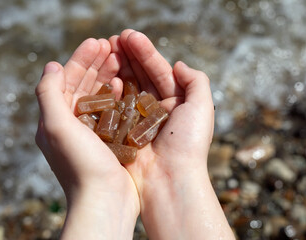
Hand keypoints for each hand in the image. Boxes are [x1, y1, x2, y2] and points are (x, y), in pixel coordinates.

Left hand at [35, 38, 138, 239]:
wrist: (105, 201)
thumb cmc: (80, 164)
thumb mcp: (56, 126)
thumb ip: (48, 93)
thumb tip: (51, 65)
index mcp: (55, 119)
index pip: (66, 80)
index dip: (80, 59)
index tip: (97, 42)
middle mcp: (71, 125)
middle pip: (83, 85)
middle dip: (96, 64)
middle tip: (112, 45)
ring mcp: (91, 132)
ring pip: (99, 95)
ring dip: (108, 75)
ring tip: (121, 59)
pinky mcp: (109, 140)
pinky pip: (112, 111)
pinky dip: (118, 95)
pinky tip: (126, 84)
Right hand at [110, 30, 233, 239]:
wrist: (169, 181)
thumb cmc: (188, 144)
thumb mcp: (202, 107)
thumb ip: (196, 81)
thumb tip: (178, 64)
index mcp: (176, 102)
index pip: (158, 70)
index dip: (144, 51)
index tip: (128, 35)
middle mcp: (156, 109)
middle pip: (140, 75)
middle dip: (128, 55)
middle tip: (113, 38)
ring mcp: (137, 119)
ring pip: (126, 87)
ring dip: (117, 68)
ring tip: (106, 49)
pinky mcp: (122, 130)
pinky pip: (115, 106)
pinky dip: (110, 90)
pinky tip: (103, 76)